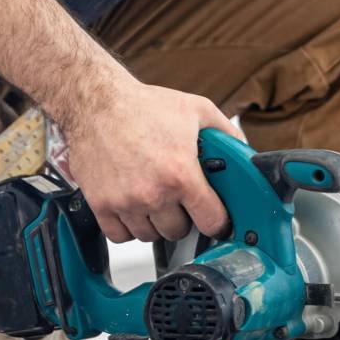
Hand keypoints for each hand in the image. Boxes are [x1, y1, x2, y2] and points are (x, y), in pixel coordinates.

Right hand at [63, 76, 246, 243]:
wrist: (95, 103)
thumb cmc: (142, 106)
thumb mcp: (196, 109)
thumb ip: (225, 132)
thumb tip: (243, 150)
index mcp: (181, 174)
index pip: (211, 221)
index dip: (218, 221)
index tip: (215, 219)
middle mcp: (153, 193)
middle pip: (178, 231)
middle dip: (182, 217)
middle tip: (178, 198)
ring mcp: (125, 202)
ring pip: (149, 236)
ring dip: (154, 222)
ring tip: (154, 197)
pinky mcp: (100, 205)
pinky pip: (119, 236)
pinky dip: (127, 226)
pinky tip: (132, 206)